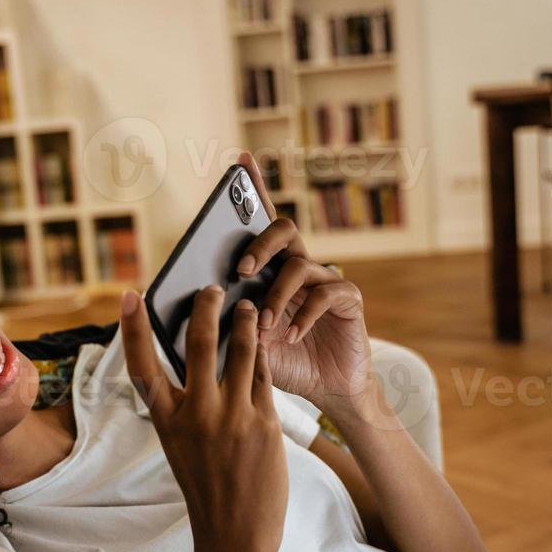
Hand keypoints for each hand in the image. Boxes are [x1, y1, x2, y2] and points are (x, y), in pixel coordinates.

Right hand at [121, 284, 288, 551]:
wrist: (235, 537)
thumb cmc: (207, 491)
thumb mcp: (181, 448)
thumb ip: (188, 409)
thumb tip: (202, 364)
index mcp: (167, 422)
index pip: (143, 365)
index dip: (134, 328)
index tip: (131, 295)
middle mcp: (197, 414)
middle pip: (199, 343)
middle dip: (206, 307)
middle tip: (212, 288)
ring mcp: (233, 417)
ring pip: (241, 351)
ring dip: (245, 323)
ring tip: (250, 307)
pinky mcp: (265, 423)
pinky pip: (264, 377)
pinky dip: (264, 355)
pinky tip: (266, 342)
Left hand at [231, 152, 372, 418]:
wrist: (327, 391)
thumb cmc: (285, 364)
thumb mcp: (249, 345)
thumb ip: (233, 326)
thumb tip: (203, 312)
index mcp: (274, 271)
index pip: (263, 223)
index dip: (255, 189)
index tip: (240, 160)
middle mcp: (301, 268)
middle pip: (284, 230)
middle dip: (260, 244)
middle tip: (241, 271)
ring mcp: (326, 281)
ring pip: (300, 265)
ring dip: (277, 295)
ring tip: (265, 325)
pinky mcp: (348, 299)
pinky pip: (326, 293)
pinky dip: (303, 317)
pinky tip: (291, 337)